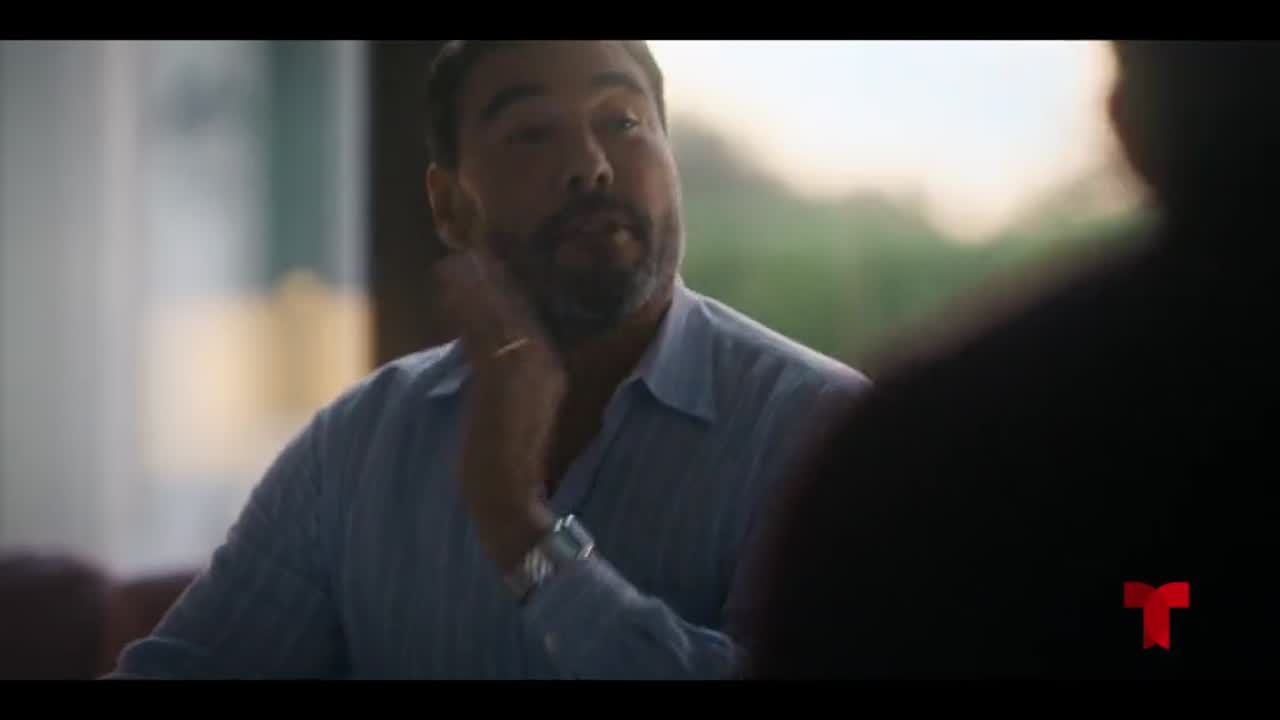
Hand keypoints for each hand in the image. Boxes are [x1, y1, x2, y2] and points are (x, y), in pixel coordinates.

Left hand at [432, 249, 562, 571]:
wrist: (508, 499)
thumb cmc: (508, 462)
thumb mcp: (517, 413)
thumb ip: (509, 382)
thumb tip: (486, 357)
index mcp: (552, 371)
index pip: (529, 318)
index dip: (507, 290)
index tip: (490, 261)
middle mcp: (544, 365)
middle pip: (515, 309)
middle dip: (491, 278)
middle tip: (470, 248)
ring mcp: (525, 371)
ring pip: (497, 314)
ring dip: (474, 284)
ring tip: (454, 259)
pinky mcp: (501, 378)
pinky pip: (479, 329)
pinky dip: (463, 304)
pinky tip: (447, 285)